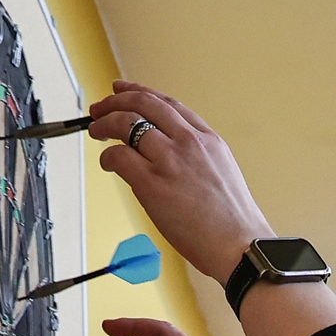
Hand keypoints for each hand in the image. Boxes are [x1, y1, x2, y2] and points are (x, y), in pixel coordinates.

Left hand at [86, 81, 269, 281]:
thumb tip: (166, 156)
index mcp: (208, 139)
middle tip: (100, 108)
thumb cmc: (233, 222)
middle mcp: (188, 142)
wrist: (239, 245)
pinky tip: (108, 163)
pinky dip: (107, 157)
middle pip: (143, 104)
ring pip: (126, 122)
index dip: (140, 91)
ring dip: (104, 124)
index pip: (168, 104)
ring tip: (96, 131)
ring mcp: (169, 160)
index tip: (124, 90)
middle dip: (115, 101)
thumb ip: (197, 158)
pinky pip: (118, 156)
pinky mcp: (152, 182)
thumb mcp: (222, 174)